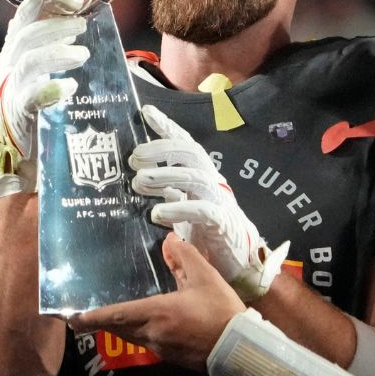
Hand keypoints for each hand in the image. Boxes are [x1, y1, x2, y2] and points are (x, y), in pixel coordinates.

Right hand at [0, 0, 88, 198]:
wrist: (21, 148)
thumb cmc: (37, 102)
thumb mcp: (44, 66)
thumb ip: (56, 43)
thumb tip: (80, 16)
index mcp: (16, 51)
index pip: (25, 19)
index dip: (42, 4)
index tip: (70, 0)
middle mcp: (10, 67)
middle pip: (27, 37)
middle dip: (55, 25)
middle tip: (82, 26)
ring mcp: (12, 90)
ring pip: (28, 63)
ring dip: (56, 53)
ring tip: (82, 55)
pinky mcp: (19, 115)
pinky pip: (31, 99)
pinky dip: (50, 90)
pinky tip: (69, 87)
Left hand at [68, 234, 244, 372]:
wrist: (242, 350)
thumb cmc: (222, 312)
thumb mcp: (205, 278)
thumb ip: (185, 257)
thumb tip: (169, 239)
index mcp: (156, 314)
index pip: (114, 315)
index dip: (90, 316)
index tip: (70, 317)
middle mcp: (151, 334)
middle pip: (117, 328)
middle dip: (100, 321)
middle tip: (82, 313)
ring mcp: (160, 349)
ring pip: (130, 336)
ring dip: (118, 327)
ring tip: (109, 314)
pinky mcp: (171, 357)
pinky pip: (146, 341)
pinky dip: (136, 332)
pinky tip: (142, 322)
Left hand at [130, 104, 286, 299]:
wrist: (240, 263)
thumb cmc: (209, 233)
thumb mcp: (185, 207)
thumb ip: (170, 190)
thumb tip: (142, 177)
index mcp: (202, 176)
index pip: (185, 144)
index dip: (168, 127)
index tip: (146, 112)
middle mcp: (212, 182)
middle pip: (189, 153)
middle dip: (160, 150)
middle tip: (134, 159)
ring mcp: (220, 200)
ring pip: (194, 177)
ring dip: (164, 177)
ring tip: (139, 183)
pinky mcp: (223, 222)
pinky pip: (201, 209)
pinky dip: (177, 208)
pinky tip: (157, 213)